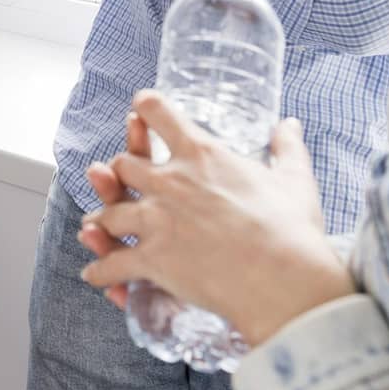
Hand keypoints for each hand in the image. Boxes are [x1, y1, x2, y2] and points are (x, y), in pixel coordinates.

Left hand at [75, 90, 355, 344]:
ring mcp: (156, 219)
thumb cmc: (292, 230)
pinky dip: (100, 270)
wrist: (284, 280)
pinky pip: (112, 264)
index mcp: (201, 153)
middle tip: (121, 179)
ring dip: (102, 220)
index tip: (139, 110)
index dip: (145, 108)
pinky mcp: (152, 259)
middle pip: (123, 164)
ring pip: (108, 212)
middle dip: (120, 172)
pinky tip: (94, 274)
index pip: (157, 112)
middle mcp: (170, 180)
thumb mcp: (294, 180)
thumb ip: (287, 148)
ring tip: (97, 228)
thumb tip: (291, 124)